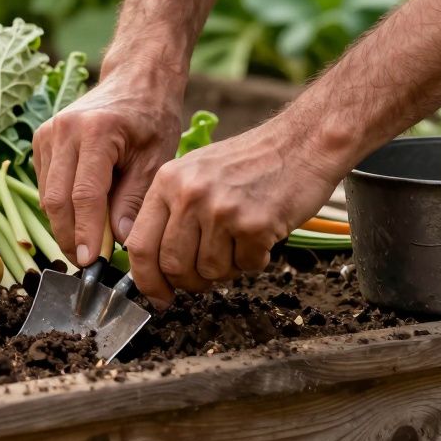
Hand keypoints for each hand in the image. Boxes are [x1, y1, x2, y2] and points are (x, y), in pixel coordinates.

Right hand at [33, 70, 183, 266]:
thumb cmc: (152, 116)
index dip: (86, 232)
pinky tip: (82, 218)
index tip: (91, 263)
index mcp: (96, 130)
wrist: (135, 79)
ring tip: (88, 245)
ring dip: (64, 225)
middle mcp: (64, 130)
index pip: (84, 194)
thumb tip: (122, 241)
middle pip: (57, 199)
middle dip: (70, 236)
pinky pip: (45, 185)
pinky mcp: (41, 140)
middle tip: (87, 264)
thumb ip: (135, 199)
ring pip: (46, 195)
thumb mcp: (156, 157)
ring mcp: (47, 133)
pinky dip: (60, 207)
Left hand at [126, 116, 341, 306]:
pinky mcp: (255, 224)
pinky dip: (255, 260)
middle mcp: (190, 194)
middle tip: (205, 277)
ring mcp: (222, 209)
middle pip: (173, 267)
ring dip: (227, 269)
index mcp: (168, 181)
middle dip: (190, 282)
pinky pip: (246, 266)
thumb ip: (171, 213)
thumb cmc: (249, 162)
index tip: (158, 296)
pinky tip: (260, 234)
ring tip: (239, 241)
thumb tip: (154, 267)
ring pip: (210, 272)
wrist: (301, 143)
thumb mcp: (195, 173)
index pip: (140, 245)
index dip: (147, 280)